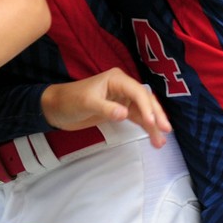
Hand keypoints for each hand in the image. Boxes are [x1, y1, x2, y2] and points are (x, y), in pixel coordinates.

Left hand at [40, 69, 170, 148]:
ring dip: (153, 125)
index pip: (138, 92)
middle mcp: (123, 87)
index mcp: (117, 79)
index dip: (147, 106)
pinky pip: (137, 118)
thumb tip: (125, 114)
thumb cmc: (69, 101)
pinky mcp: (120, 110)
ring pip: (144, 111)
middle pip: (145, 101)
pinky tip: (153, 138)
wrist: (56, 108)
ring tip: (161, 143)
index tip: (152, 122)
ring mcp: (123, 99)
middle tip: (166, 131)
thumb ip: (106, 108)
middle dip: (156, 115)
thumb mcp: (86, 103)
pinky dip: (145, 127)